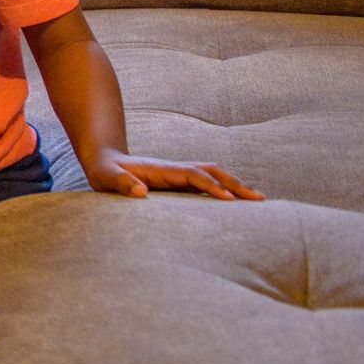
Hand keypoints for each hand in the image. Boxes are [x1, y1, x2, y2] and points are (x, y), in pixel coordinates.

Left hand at [81, 149, 260, 200]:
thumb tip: (141, 191)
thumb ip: (121, 183)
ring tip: (259, 200)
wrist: (104, 160)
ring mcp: (179, 175)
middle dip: (235, 183)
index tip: (230, 199)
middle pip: (212, 172)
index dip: (211, 186)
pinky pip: (208, 185)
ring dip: (235, 185)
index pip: (194, 175)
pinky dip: (226, 190)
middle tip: (260, 200)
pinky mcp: (179, 183)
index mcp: (163, 170)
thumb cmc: (104, 171)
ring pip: (214, 176)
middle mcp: (176, 170)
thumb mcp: (106, 177)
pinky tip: (237, 203)